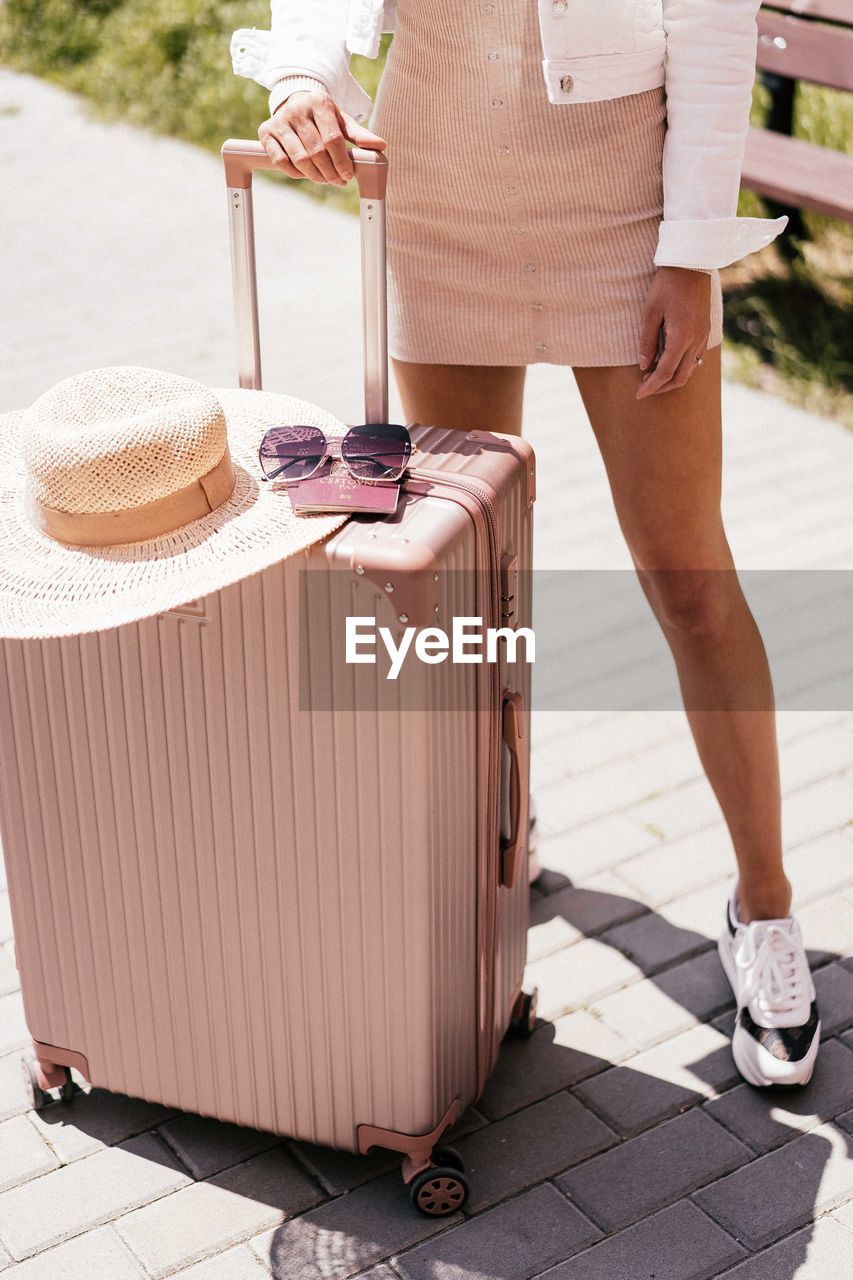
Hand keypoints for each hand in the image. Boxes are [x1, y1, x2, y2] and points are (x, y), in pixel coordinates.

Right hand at [258, 89, 386, 186]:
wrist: (294, 102)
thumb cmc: (323, 116)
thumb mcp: (341, 120)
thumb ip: (359, 135)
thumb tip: (381, 146)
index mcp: (319, 102)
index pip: (332, 138)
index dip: (341, 161)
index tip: (348, 175)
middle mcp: (297, 109)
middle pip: (316, 152)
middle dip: (330, 172)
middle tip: (338, 181)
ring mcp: (280, 120)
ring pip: (299, 158)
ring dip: (314, 175)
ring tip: (325, 179)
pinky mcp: (266, 132)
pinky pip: (281, 161)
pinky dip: (295, 173)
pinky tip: (305, 174)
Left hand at [636, 267, 710, 398]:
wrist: (693, 263)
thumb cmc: (668, 285)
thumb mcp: (650, 312)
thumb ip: (647, 341)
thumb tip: (644, 366)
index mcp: (682, 337)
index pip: (665, 372)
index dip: (651, 386)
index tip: (638, 394)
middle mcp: (696, 341)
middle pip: (680, 377)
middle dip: (661, 387)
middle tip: (644, 388)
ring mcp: (703, 337)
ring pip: (689, 369)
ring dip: (671, 378)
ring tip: (653, 377)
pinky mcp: (705, 331)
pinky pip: (695, 358)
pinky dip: (681, 366)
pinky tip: (668, 362)